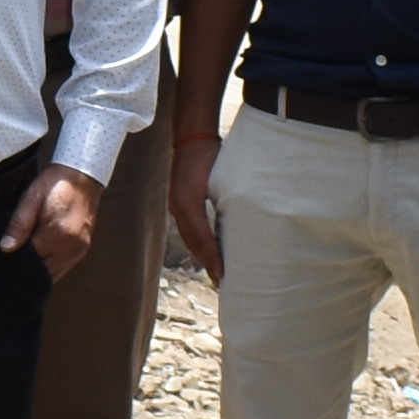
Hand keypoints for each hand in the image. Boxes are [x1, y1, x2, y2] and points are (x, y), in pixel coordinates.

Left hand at [6, 164, 101, 270]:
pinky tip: (39, 256)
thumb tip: (5, 248)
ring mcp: (79, 250)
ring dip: (38, 270)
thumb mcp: (31, 197)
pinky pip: (62, 267)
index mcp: (57, 234)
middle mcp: (70, 247)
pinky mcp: (83, 249)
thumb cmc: (55, 183)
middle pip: (42, 272)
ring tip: (25, 257)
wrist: (82, 176)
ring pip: (53, 274)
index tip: (4, 258)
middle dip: (26, 269)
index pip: (29, 261)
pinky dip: (49, 266)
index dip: (15, 261)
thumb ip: (19, 223)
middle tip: (11, 260)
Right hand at [167, 121, 223, 277]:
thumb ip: (228, 200)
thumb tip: (241, 224)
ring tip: (217, 273)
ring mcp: (177, 206)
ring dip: (203, 256)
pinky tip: (210, 251)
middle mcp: (179, 208)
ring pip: (190, 238)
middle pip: (194, 243)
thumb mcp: (222, 177)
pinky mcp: (180, 203)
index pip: (201, 238)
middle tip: (222, 283)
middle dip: (207, 263)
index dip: (212, 257)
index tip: (224, 274)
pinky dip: (200, 244)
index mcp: (187, 204)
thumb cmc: (209, 153)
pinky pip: (189, 230)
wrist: (191, 136)